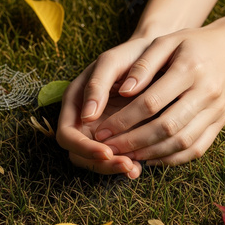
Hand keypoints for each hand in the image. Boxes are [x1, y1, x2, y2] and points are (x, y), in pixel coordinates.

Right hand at [57, 38, 153, 178]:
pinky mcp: (119, 136)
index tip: (107, 152)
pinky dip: (127, 164)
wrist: (156, 56)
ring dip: (114, 168)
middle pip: (80, 155)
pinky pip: (117, 157)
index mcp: (75, 102)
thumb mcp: (111, 62)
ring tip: (135, 169)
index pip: (67, 135)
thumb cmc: (130, 55)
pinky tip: (141, 167)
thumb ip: (96, 85)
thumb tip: (86, 116)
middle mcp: (83, 120)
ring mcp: (100, 130)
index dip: (84, 148)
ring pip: (98, 160)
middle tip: (127, 166)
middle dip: (101, 164)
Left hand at [87, 22, 224, 164]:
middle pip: (167, 127)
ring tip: (127, 156)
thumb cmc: (192, 43)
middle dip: (134, 142)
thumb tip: (124, 91)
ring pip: (182, 142)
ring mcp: (216, 110)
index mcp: (190, 69)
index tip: (103, 130)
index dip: (124, 120)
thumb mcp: (166, 41)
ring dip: (152, 154)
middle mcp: (206, 92)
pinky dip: (173, 159)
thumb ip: (143, 65)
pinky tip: (152, 159)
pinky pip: (196, 149)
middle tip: (110, 148)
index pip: (152, 102)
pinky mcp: (220, 122)